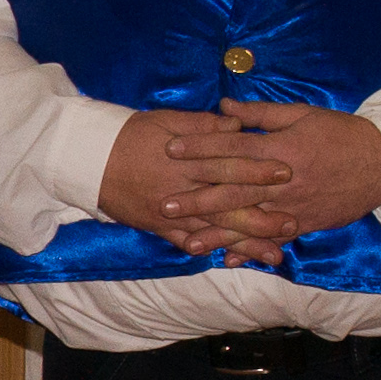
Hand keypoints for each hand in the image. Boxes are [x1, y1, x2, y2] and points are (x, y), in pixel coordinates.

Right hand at [100, 107, 298, 268]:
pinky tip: (231, 259)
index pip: (230, 165)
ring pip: (214, 231)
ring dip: (245, 243)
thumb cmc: (130, 134)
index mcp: (187, 160)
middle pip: (228, 204)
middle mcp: (182, 190)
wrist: (87, 159)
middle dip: (263, 216)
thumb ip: (203, 125)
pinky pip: (186, 242)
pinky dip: (208, 250)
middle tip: (294, 222)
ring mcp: (170, 213)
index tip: (287, 172)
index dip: (259, 169)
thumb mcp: (166, 120)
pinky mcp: (158, 227)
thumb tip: (236, 124)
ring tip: (274, 254)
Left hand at [161, 100, 380, 251]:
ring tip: (187, 243)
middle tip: (165, 204)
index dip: (200, 148)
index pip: (231, 149)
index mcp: (280, 149)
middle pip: (233, 190)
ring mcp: (293, 206)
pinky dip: (251, 251)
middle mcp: (283, 181)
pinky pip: (273, 240)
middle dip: (197, 198)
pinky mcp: (305, 224)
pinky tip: (228, 261)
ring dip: (217, 234)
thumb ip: (261, 114)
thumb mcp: (302, 114)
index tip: (170, 149)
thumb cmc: (341, 133)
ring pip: (249, 222)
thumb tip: (224, 107)